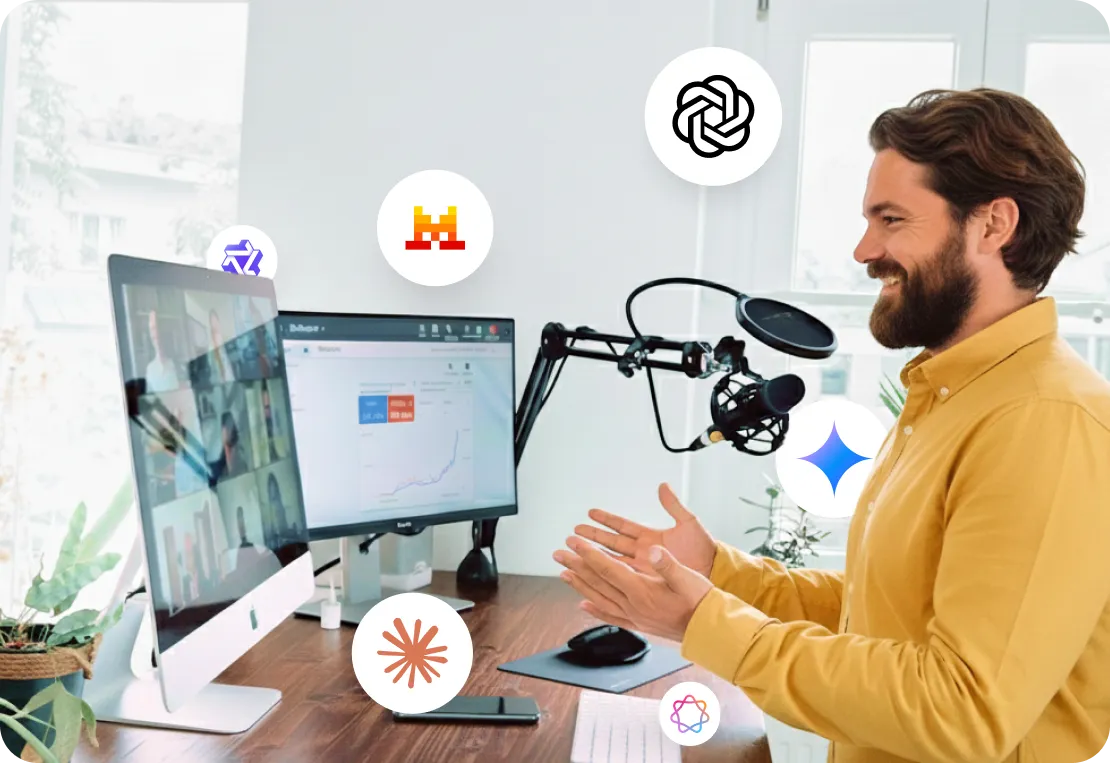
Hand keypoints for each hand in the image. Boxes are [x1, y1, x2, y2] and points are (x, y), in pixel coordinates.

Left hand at [554, 537, 712, 642]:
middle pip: (598, 582)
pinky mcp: (640, 624)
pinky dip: (595, 609)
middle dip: (577, 565)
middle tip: (559, 553)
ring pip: (599, 598)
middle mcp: (633, 605)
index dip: (589, 553)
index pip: (608, 568)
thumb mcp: (687, 578)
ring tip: (564, 574)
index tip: (573, 541)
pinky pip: (611, 616)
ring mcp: (634, 616)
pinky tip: (583, 605)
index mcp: (642, 591)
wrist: (710, 631)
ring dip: (580, 585)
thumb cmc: (701, 602)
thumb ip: (667, 564)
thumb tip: (653, 550)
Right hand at [574, 483, 716, 578]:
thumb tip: (663, 487)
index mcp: (650, 536)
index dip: (606, 519)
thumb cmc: (704, 548)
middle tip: (574, 532)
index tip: (590, 513)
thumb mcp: (689, 523)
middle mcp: (643, 551)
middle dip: (592, 537)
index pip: (622, 525)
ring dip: (594, 556)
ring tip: (576, 552)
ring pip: (612, 560)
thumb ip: (673, 506)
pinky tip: (593, 577)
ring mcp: (643, 567)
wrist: (714, 572)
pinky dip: (607, 576)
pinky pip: (622, 578)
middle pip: (612, 543)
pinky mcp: (646, 581)